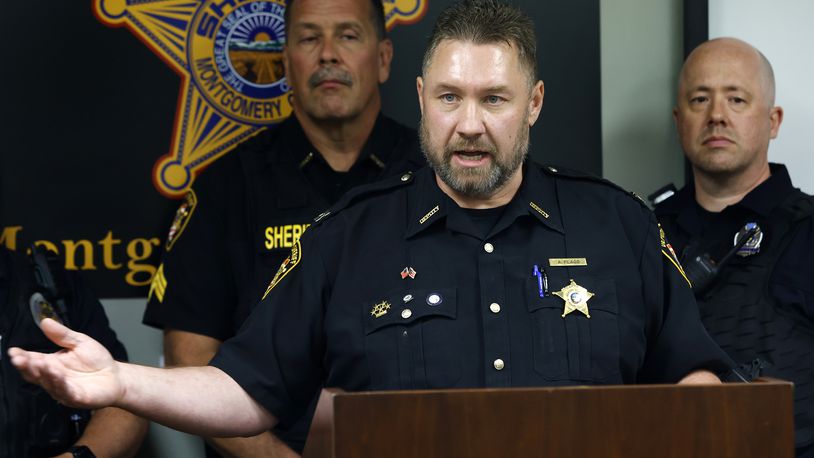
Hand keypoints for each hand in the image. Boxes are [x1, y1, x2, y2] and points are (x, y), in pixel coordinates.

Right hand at [7, 318, 123, 408]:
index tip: (14, 351)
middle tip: (19, 359)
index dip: (22, 357)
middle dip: (26, 366)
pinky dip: (59, 383)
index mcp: (52, 364)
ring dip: (43, 373)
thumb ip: (63, 334)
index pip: (33, 360)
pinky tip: (56, 374)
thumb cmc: (96, 360)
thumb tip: (45, 321)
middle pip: (35, 374)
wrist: (116, 376)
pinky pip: (65, 392)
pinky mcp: (76, 398)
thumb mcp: (80, 342)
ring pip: (48, 383)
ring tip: (39, 363)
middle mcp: (54, 378)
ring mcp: (63, 389)